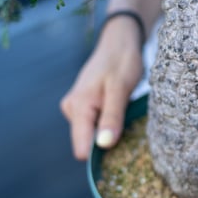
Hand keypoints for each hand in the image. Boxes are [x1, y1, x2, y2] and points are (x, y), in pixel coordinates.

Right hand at [59, 17, 143, 159]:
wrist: (118, 42)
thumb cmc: (121, 62)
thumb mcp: (121, 88)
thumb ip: (112, 116)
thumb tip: (104, 145)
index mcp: (79, 106)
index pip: (82, 147)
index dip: (101, 154)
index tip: (120, 150)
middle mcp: (72, 110)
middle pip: (88, 142)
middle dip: (108, 139)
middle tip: (126, 121)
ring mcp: (75, 108)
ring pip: (92, 134)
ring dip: (110, 129)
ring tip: (123, 111)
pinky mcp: (83, 107)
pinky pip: (94, 125)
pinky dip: (108, 122)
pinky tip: (118, 110)